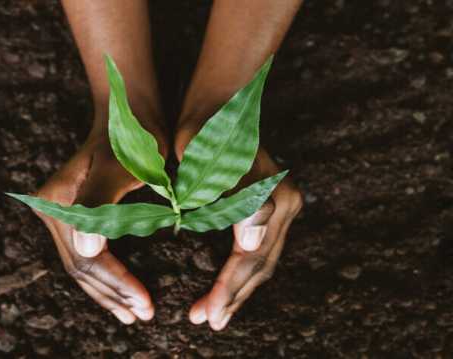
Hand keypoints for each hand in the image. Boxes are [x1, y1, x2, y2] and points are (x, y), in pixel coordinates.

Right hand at [34, 134, 162, 323]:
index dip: (117, 283)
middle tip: (143, 315)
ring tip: (132, 314)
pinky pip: (83, 255)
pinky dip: (103, 278)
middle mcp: (50, 209)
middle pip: (80, 266)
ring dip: (107, 293)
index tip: (145, 303)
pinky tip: (119, 294)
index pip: (88, 257)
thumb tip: (88, 248)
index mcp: (59, 200)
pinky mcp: (68, 216)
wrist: (127, 115)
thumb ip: (101, 202)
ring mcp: (56, 213)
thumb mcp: (123, 166)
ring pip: (80, 266)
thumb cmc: (133, 138)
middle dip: (113, 294)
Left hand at [176, 129, 302, 329]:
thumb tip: (251, 247)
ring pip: (262, 260)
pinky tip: (225, 284)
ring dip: (238, 289)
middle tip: (205, 321)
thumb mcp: (212, 162)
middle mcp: (286, 205)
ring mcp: (282, 205)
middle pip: (260, 265)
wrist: (219, 101)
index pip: (249, 258)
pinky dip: (241, 271)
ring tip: (213, 312)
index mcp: (275, 199)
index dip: (226, 289)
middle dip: (232, 296)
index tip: (204, 315)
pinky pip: (259, 248)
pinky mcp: (271, 204)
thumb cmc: (207, 131)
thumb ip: (237, 202)